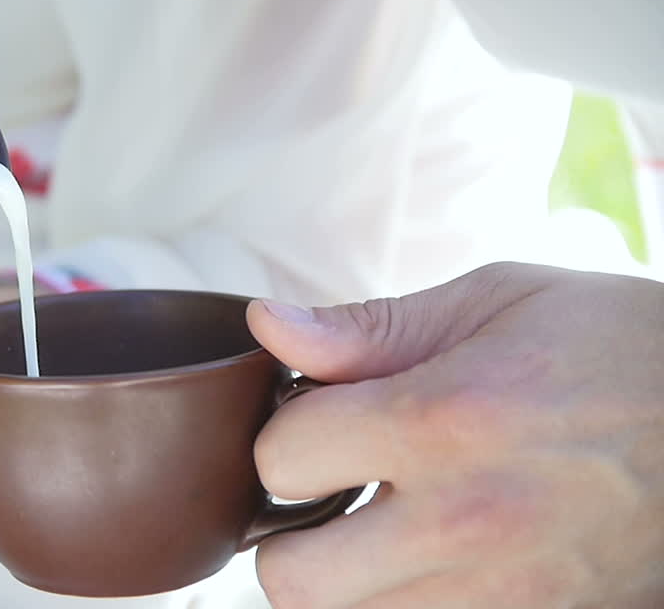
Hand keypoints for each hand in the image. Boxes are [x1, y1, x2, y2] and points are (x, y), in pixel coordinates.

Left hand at [248, 262, 663, 607]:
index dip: (287, 434)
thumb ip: (368, 327)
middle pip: (290, 579)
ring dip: (343, 581)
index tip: (323, 420)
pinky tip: (430, 558)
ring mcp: (504, 596)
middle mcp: (466, 523)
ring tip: (383, 526)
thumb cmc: (615, 345)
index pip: (281, 459)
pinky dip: (401, 605)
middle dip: (291, 531)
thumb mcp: (497, 300)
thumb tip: (265, 325)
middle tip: (334, 490)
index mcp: (445, 422)